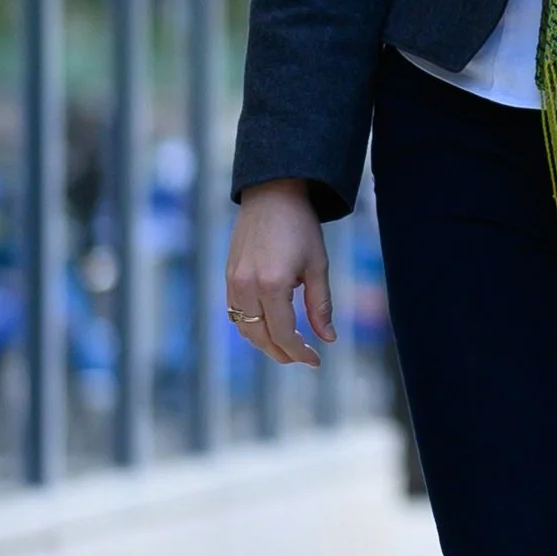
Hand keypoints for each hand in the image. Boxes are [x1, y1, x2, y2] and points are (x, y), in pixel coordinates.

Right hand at [225, 179, 334, 367]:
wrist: (272, 195)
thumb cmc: (301, 227)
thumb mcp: (318, 266)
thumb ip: (321, 306)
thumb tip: (328, 339)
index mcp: (272, 285)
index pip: (283, 334)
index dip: (299, 352)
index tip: (316, 360)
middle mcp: (246, 286)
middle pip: (260, 337)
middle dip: (282, 353)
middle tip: (303, 358)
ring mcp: (233, 281)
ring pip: (244, 328)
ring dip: (265, 343)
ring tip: (288, 347)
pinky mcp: (228, 275)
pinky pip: (235, 312)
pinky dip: (251, 326)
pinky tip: (270, 327)